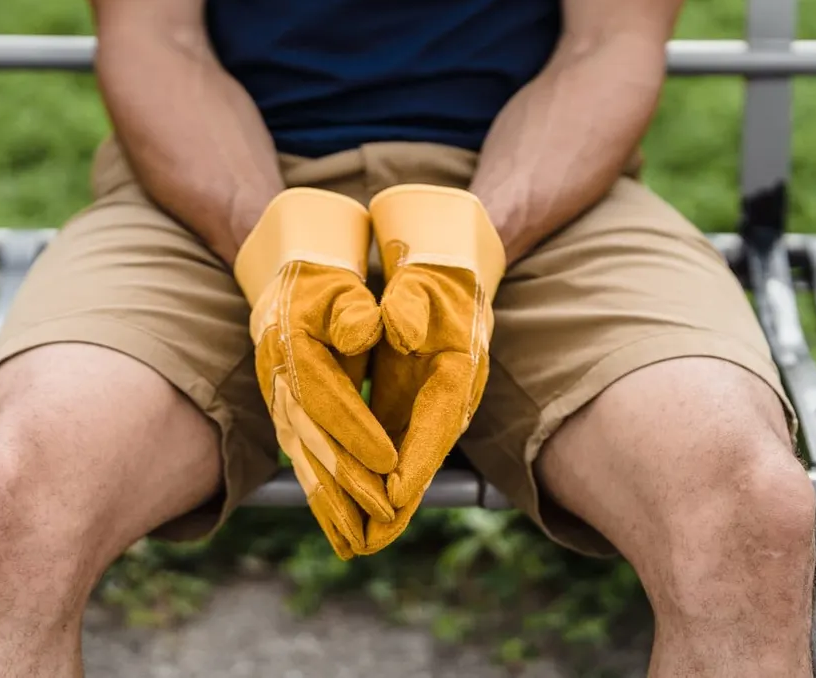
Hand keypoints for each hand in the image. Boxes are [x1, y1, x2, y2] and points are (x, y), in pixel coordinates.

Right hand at [235, 189, 397, 557]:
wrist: (281, 274)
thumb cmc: (320, 276)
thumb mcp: (337, 281)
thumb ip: (356, 306)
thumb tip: (376, 327)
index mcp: (291, 347)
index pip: (325, 398)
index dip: (356, 432)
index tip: (389, 465)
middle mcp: (278, 381)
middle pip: (313, 441)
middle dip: (349, 485)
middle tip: (384, 520)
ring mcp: (279, 403)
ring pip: (305, 461)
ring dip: (332, 505)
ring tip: (358, 544)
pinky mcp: (289, 417)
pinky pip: (305, 464)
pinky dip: (323, 498)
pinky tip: (340, 527)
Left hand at [358, 185, 505, 554]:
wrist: (452, 271)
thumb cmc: (434, 274)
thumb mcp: (422, 281)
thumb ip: (408, 301)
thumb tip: (394, 326)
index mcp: (460, 367)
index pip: (439, 419)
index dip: (418, 457)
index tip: (393, 494)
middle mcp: (453, 396)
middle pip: (425, 456)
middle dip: (399, 502)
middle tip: (371, 541)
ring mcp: (434, 408)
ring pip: (410, 463)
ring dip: (387, 505)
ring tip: (360, 544)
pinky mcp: (413, 410)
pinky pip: (398, 454)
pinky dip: (378, 485)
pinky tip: (355, 513)